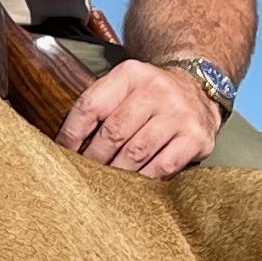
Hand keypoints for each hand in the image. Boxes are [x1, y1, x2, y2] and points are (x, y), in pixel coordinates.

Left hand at [55, 57, 220, 177]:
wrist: (199, 89)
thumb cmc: (150, 94)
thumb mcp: (125, 84)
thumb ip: (100, 104)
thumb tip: (66, 142)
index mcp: (131, 74)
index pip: (91, 105)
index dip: (72, 133)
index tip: (62, 153)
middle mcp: (156, 90)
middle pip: (113, 131)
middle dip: (94, 157)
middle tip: (83, 174)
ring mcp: (179, 114)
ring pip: (136, 151)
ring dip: (116, 172)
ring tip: (104, 183)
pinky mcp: (195, 138)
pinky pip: (162, 166)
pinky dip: (144, 179)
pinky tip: (133, 186)